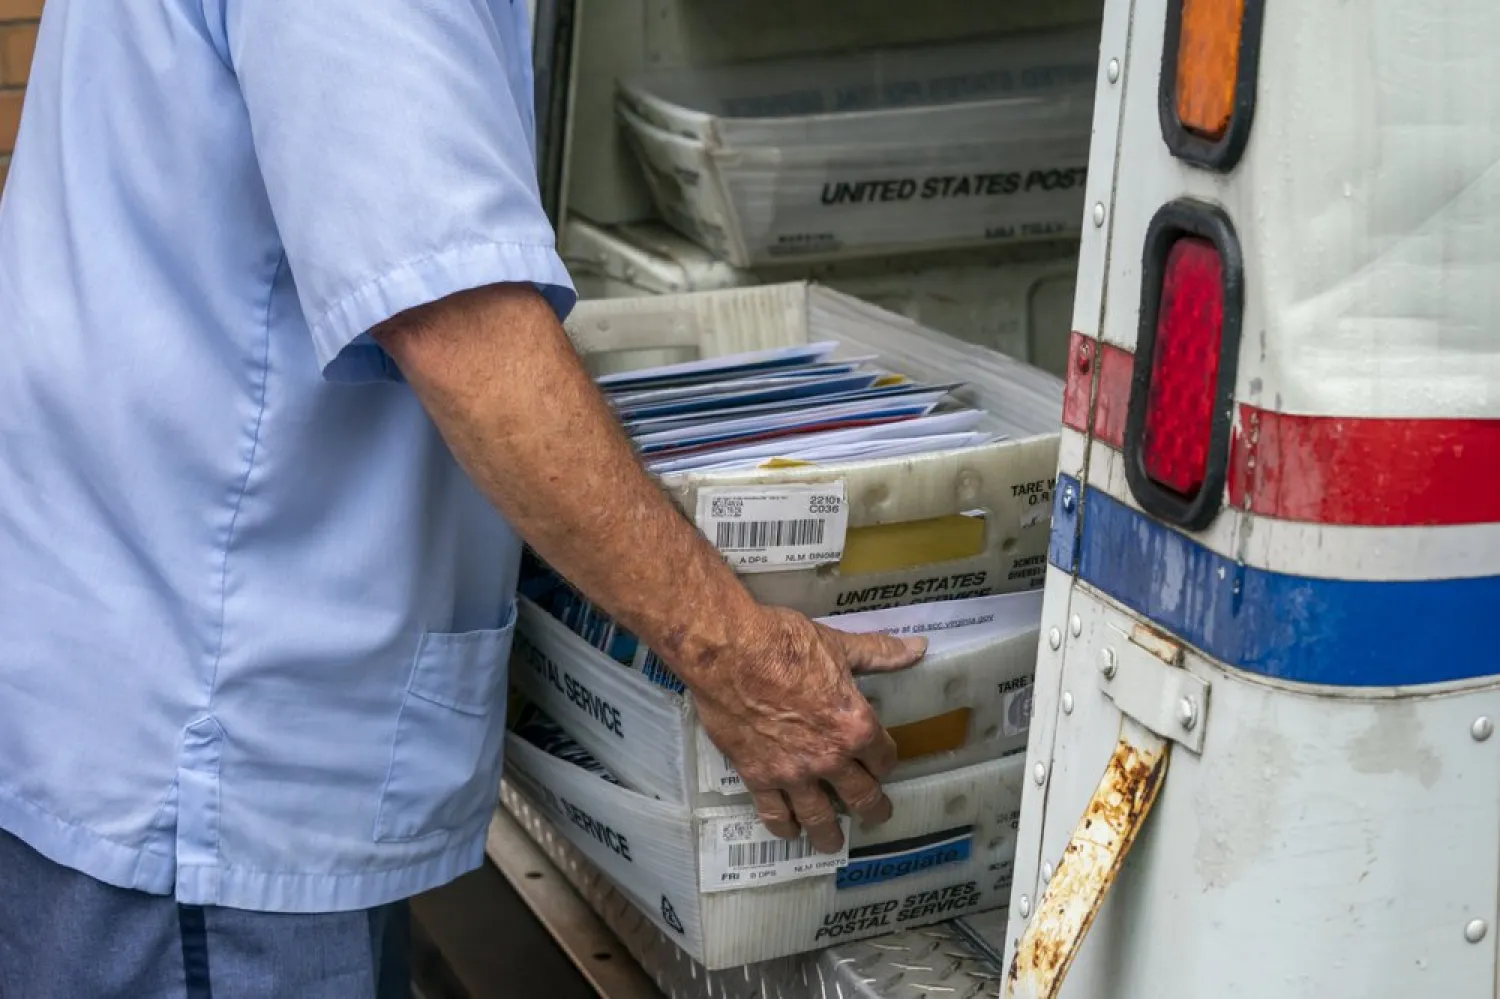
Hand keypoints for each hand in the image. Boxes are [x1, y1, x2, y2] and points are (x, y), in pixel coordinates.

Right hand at [690, 606, 925, 853]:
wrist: (728, 653)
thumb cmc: (785, 644)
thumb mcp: (839, 645)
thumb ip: (879, 653)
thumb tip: (919, 648)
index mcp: (855, 726)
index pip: (883, 756)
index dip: (885, 760)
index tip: (881, 762)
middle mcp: (829, 758)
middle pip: (860, 797)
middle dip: (872, 809)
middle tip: (875, 815)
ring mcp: (792, 773)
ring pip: (819, 817)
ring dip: (829, 833)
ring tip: (832, 843)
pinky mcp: (757, 776)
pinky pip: (774, 813)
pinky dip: (783, 826)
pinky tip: (789, 832)